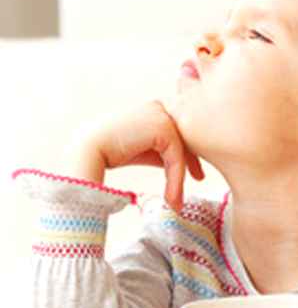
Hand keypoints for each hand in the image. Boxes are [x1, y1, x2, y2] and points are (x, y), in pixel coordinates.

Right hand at [73, 99, 203, 211]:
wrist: (88, 151)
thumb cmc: (114, 151)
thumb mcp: (146, 149)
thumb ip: (165, 150)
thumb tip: (184, 165)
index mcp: (158, 107)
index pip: (182, 131)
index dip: (191, 153)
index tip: (197, 174)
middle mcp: (162, 106)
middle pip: (187, 138)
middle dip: (194, 160)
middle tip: (200, 179)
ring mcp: (163, 115)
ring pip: (182, 149)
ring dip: (181, 177)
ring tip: (176, 201)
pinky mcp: (162, 128)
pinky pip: (176, 157)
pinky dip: (175, 179)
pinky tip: (171, 198)